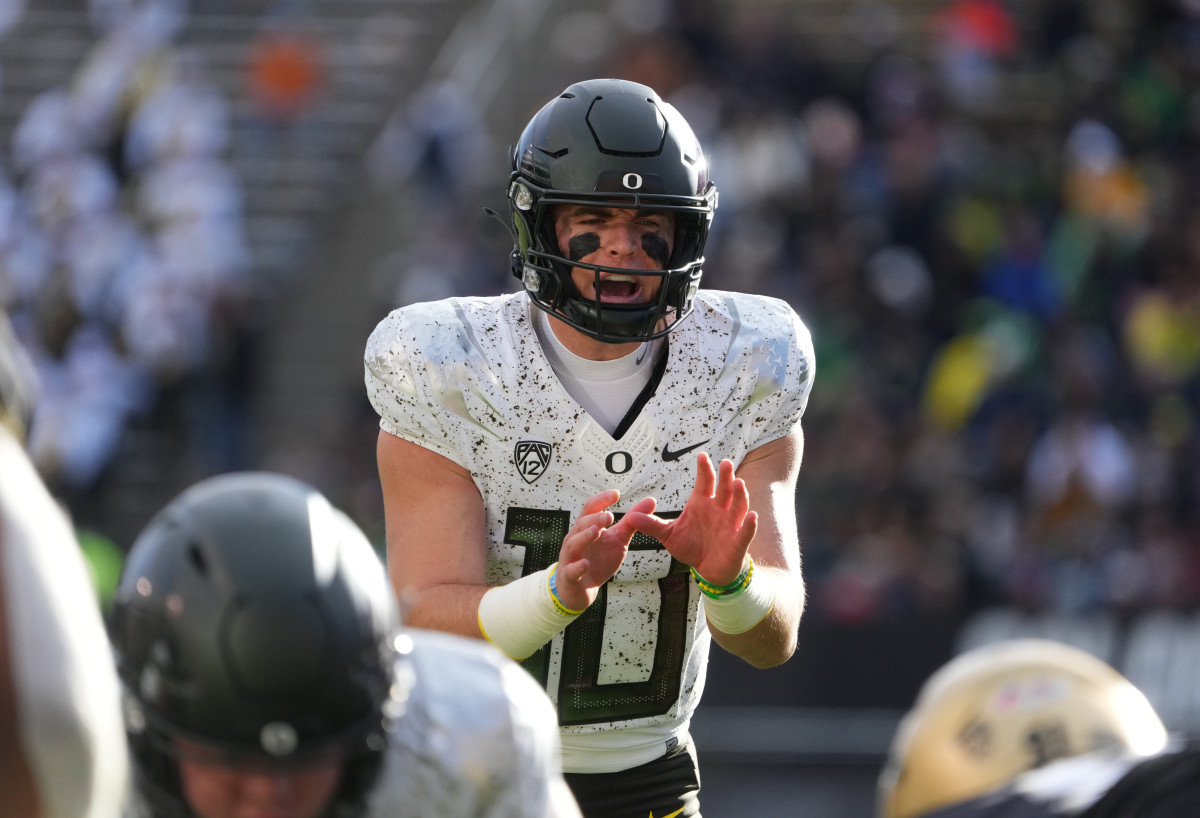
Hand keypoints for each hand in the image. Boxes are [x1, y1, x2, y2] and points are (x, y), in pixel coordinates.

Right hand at [554, 490, 657, 610]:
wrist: (581, 588)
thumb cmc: (598, 559)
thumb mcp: (618, 539)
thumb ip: (632, 521)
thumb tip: (651, 500)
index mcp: (586, 527)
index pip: (591, 508)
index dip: (602, 500)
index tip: (616, 494)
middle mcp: (575, 538)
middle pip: (582, 524)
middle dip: (595, 519)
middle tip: (610, 516)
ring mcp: (570, 557)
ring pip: (574, 544)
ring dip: (584, 537)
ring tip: (597, 531)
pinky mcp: (569, 576)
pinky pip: (571, 570)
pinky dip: (578, 567)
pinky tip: (585, 564)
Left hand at [626, 452, 757, 585]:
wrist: (708, 569)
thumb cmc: (692, 546)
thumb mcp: (669, 535)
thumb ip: (652, 525)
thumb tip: (631, 517)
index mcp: (702, 504)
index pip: (704, 482)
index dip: (704, 469)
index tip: (702, 456)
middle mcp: (719, 510)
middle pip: (724, 489)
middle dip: (725, 477)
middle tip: (726, 463)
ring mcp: (730, 524)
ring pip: (738, 506)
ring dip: (739, 495)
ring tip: (738, 483)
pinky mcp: (738, 542)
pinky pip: (746, 532)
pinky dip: (749, 524)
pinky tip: (752, 516)